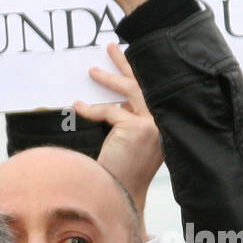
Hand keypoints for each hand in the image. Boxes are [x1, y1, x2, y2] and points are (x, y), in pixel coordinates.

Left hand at [73, 43, 161, 232]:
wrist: (121, 196)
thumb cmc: (121, 172)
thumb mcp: (127, 141)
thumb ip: (127, 120)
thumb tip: (115, 100)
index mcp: (164, 125)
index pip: (150, 91)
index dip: (137, 74)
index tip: (126, 56)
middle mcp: (163, 122)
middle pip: (144, 84)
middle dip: (126, 64)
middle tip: (112, 47)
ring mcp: (153, 125)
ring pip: (129, 92)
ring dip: (109, 77)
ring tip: (92, 70)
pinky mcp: (137, 129)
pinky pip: (109, 112)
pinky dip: (91, 109)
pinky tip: (78, 107)